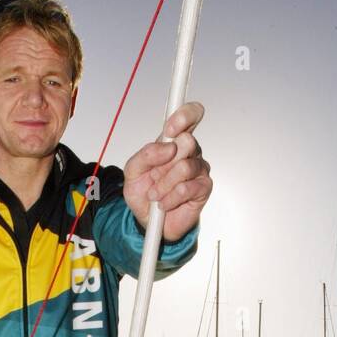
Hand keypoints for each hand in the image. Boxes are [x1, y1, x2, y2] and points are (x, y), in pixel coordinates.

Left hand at [123, 101, 211, 241]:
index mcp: (174, 141)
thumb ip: (145, 154)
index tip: (169, 131)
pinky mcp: (203, 188)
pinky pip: (186, 188)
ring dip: (163, 185)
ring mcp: (199, 169)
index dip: (183, 117)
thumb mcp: (133, 171)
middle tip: (154, 176)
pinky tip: (164, 204)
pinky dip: (170, 198)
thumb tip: (167, 147)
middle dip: (164, 164)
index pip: (190, 115)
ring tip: (155, 195)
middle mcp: (190, 152)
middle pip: (188, 140)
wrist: (148, 220)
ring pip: (184, 167)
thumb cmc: (144, 192)